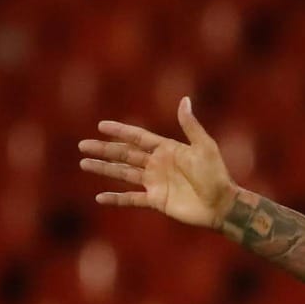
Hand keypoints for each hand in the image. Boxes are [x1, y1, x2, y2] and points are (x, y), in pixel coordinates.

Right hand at [79, 96, 236, 229]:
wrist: (222, 204)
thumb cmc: (216, 174)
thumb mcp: (204, 146)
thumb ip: (190, 125)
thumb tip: (184, 99)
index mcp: (167, 149)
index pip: (138, 137)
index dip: (120, 131)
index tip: (101, 126)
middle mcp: (158, 164)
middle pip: (125, 154)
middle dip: (104, 149)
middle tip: (83, 145)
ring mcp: (155, 183)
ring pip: (123, 174)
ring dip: (104, 169)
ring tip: (84, 164)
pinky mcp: (156, 201)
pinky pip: (131, 199)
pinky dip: (116, 199)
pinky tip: (99, 197)